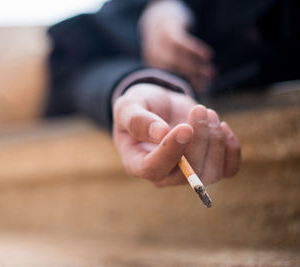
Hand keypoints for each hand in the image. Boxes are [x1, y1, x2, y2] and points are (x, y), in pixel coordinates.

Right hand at [112, 83, 240, 185]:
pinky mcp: (207, 165)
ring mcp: (187, 174)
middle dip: (199, 140)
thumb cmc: (138, 107)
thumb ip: (138, 120)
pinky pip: (228, 170)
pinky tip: (222, 126)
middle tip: (199, 109)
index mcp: (137, 163)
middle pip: (187, 174)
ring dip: (215, 141)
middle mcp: (162, 175)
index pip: (154, 169)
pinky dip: (231, 149)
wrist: (158, 105)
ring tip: (208, 113)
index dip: (171, 152)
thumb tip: (161, 133)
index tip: (185, 127)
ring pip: (210, 173)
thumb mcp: (128, 107)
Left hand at [140, 0, 214, 91]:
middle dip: (190, 80)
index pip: (168, 79)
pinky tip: (207, 56)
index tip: (198, 94)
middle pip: (172, 72)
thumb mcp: (171, 54)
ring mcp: (160, 42)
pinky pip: (182, 43)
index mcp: (153, 64)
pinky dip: (195, 50)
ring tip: (211, 73)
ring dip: (195, 68)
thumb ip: (182, 69)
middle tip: (206, 86)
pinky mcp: (169, 29)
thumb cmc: (170, 39)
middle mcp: (154, 55)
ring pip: (177, 60)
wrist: (160, 13)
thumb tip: (201, 87)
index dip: (183, 87)